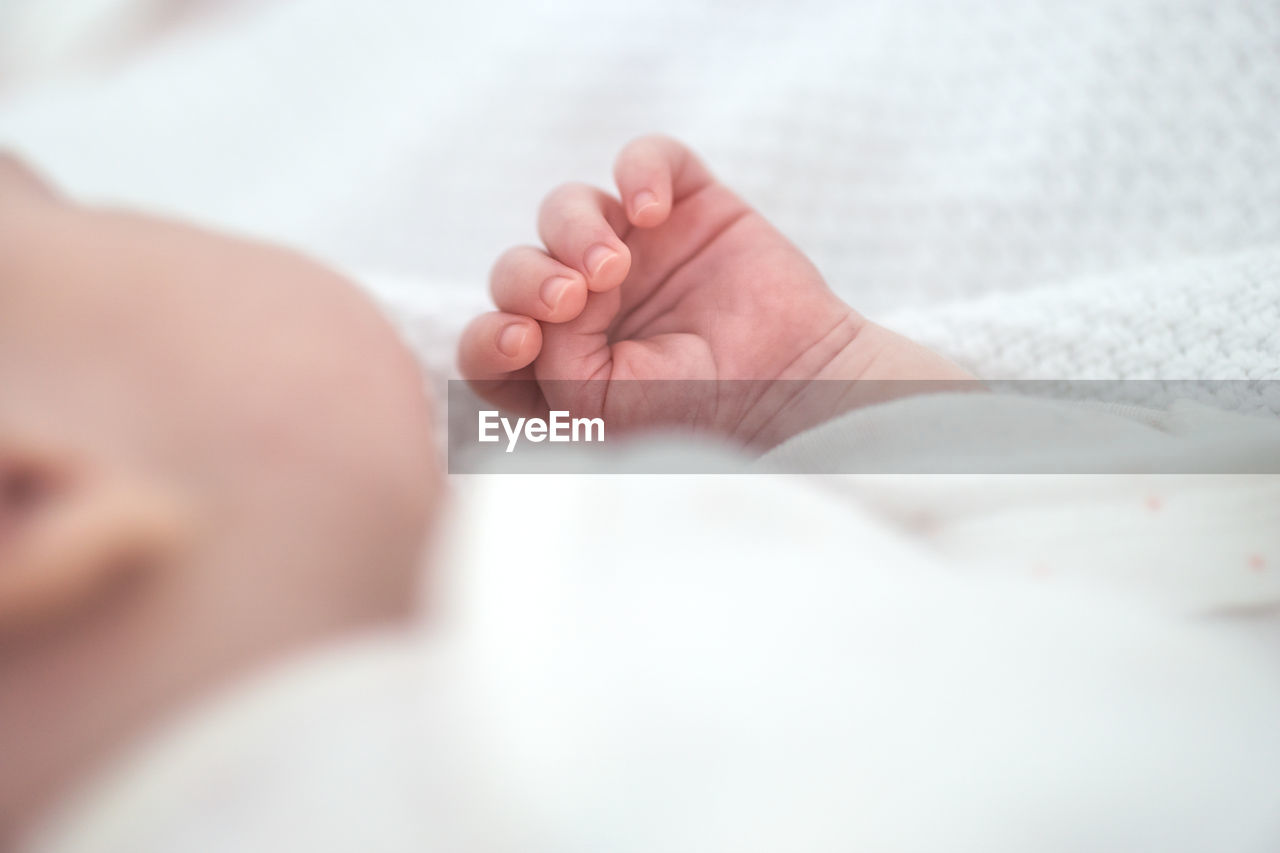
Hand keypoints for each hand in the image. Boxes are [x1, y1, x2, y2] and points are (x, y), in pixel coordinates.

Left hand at [459, 136, 970, 446]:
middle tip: (569, 300)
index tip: (521, 341)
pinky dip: (640, 170)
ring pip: (566, 207)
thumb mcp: (600, 410)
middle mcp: (588, 304)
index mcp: (559, 362)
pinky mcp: (686, 206)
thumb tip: (540, 305)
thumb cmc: (695, 414)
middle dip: (528, 279)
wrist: (792, 389)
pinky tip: (649, 210)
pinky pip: (645, 157)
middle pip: (517, 267)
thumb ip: (548, 361)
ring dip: (572, 229)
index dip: (488, 334)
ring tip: (612, 265)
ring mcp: (636, 250)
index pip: (488, 339)